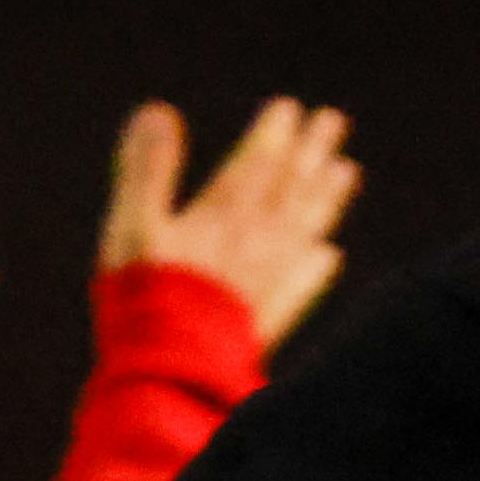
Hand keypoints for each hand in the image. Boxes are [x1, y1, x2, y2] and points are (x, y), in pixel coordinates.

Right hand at [104, 96, 360, 348]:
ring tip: (347, 171)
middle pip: (290, 190)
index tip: (291, 109)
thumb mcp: (133, 224)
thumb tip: (159, 110)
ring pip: (305, 229)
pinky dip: (317, 266)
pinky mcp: (270, 319)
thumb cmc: (144, 296)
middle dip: (311, 153)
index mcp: (220, 217)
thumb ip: (147, 169)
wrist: (171, 371)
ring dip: (325, 199)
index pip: (255, 165)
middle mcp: (254, 244)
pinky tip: (330, 254)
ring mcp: (267, 282)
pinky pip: (303, 285)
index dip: (273, 135)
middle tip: (333, 122)